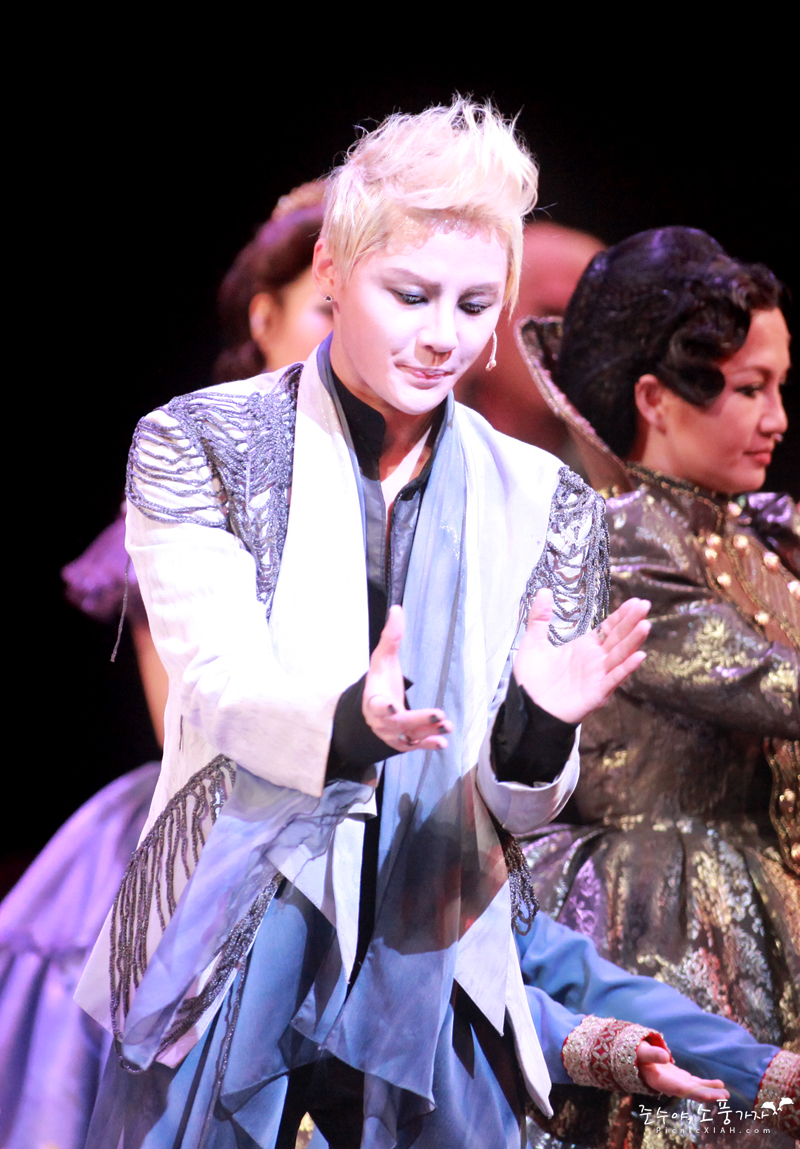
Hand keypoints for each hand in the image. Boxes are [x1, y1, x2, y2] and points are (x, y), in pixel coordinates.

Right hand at [362, 606, 452, 752]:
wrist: (373, 707)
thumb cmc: (380, 681)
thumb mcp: (383, 659)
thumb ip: (390, 637)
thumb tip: (397, 609)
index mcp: (373, 699)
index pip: (375, 704)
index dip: (383, 707)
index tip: (393, 705)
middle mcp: (381, 720)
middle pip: (397, 723)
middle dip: (417, 720)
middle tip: (438, 715)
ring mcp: (391, 734)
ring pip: (408, 736)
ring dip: (427, 733)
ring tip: (446, 726)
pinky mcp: (402, 742)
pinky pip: (415, 744)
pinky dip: (428, 744)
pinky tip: (443, 742)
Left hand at [513, 590, 650, 724]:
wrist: (527, 708)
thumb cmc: (532, 679)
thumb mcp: (533, 642)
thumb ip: (540, 618)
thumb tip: (545, 591)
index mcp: (584, 647)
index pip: (608, 628)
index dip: (621, 615)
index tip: (635, 601)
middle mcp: (595, 660)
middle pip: (618, 638)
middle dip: (632, 622)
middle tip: (646, 605)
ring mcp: (598, 675)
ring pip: (620, 655)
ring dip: (633, 641)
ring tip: (645, 625)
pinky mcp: (596, 692)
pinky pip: (614, 678)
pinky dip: (626, 668)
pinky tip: (639, 656)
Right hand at [637, 1040, 728, 1101]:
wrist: (635, 1059)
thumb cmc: (637, 1054)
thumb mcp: (642, 1052)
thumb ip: (653, 1054)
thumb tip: (666, 1057)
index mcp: (661, 1081)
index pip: (680, 1089)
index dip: (695, 1092)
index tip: (709, 1095)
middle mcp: (671, 1086)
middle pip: (691, 1092)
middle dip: (708, 1094)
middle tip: (725, 1096)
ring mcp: (676, 1082)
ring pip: (695, 1089)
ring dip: (710, 1091)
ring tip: (726, 1093)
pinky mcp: (679, 1078)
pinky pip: (695, 1083)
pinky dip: (706, 1084)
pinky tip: (718, 1084)